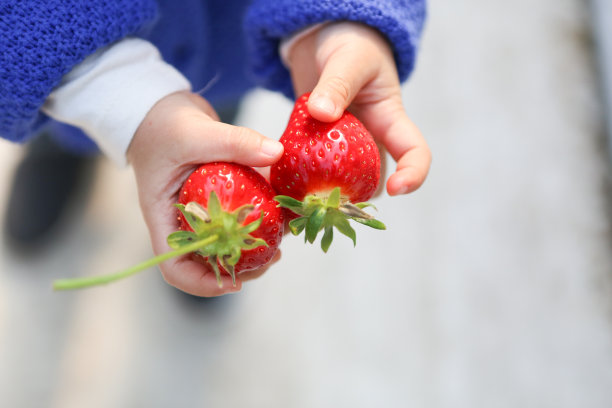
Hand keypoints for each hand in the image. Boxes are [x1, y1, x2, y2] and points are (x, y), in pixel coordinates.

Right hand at [127, 91, 283, 296]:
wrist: (162, 110)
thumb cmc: (165, 124)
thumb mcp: (196, 131)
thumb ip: (234, 142)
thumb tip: (276, 153)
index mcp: (164, 217)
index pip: (175, 266)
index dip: (203, 283)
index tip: (235, 281)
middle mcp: (182, 222)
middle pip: (207, 263)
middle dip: (241, 267)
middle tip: (272, 256)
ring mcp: (200, 214)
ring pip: (226, 245)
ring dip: (254, 248)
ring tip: (281, 240)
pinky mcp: (217, 201)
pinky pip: (238, 220)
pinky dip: (259, 221)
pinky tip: (281, 214)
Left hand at [287, 22, 430, 195]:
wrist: (325, 40)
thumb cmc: (349, 44)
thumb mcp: (347, 59)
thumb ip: (336, 85)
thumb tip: (323, 113)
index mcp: (389, 119)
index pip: (414, 152)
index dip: (413, 175)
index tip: (396, 188)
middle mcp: (370, 139)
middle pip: (373, 179)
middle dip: (356, 194)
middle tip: (329, 200)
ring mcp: (344, 146)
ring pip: (341, 180)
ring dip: (324, 190)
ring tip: (302, 195)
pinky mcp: (319, 147)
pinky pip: (311, 170)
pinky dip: (299, 178)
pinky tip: (283, 182)